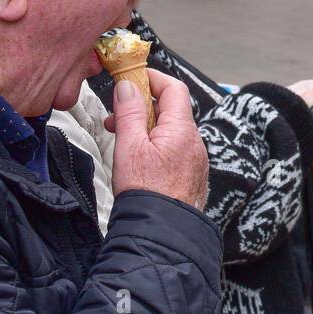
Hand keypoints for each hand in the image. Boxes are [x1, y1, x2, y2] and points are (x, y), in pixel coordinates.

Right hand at [105, 68, 208, 210]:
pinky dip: (156, 145)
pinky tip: (139, 159)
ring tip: (122, 141)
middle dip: (142, 107)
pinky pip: (175, 150)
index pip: (173, 88)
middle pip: (171, 110)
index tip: (130, 80)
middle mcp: (194, 142)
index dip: (152, 79)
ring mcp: (196, 160)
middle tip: (116, 116)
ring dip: (147, 128)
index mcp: (182, 129)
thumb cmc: (145, 193)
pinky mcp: (192, 176)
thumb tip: (128, 86)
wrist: (161, 234)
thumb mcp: (129, 147)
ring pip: (171, 131)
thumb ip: (129, 113)